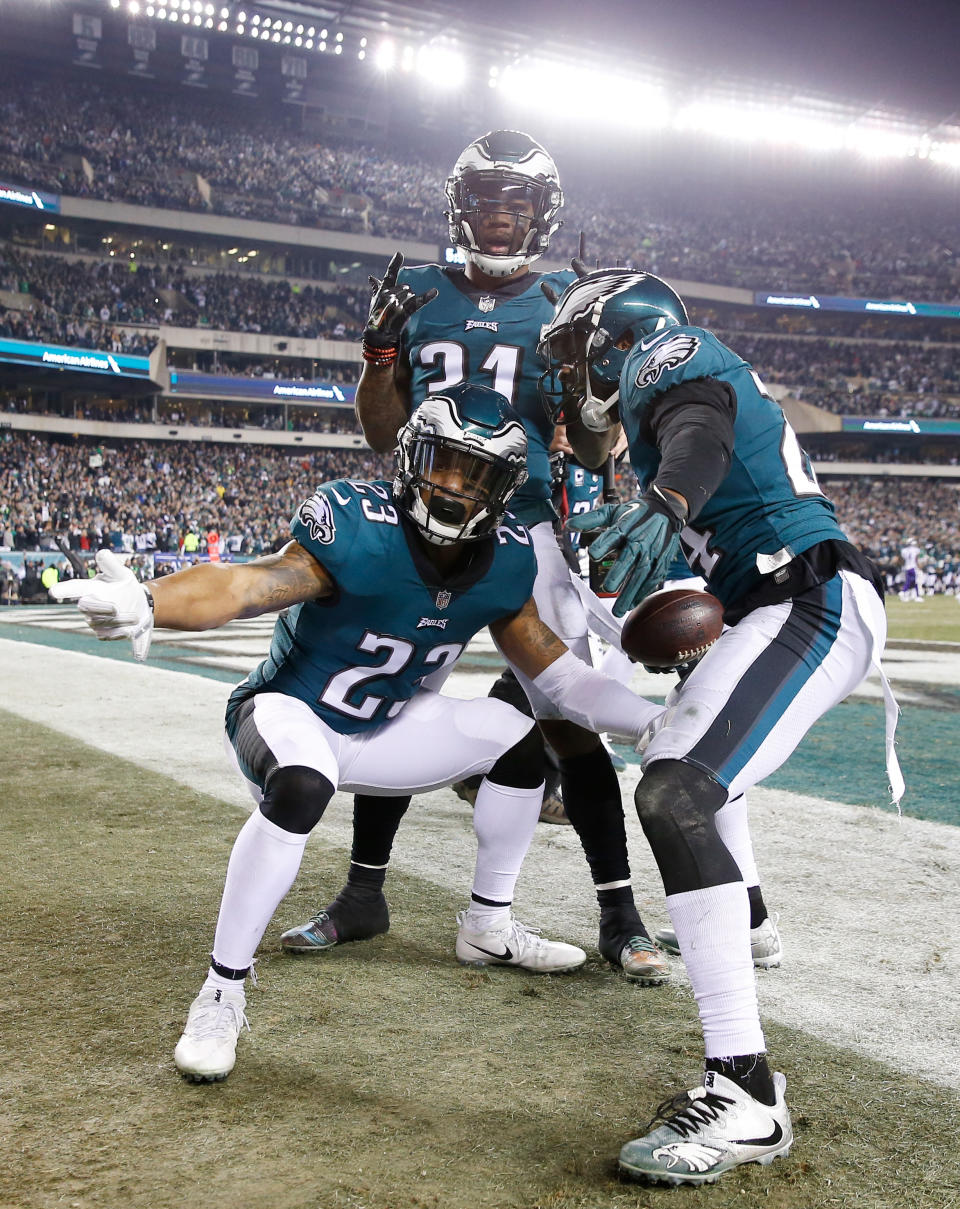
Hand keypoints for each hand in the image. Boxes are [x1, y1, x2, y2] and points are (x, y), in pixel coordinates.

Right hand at [50, 549, 153, 660]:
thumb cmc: (126, 586)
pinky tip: (129, 631)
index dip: (64, 589)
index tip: (53, 591)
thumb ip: (111, 564)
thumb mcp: (121, 574)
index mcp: (91, 589)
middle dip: (100, 608)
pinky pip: (106, 636)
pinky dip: (118, 634)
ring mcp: (94, 621)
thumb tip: (102, 552)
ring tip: (135, 617)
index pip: (75, 588)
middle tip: (116, 608)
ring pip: (100, 623)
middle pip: (86, 607)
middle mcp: (89, 605)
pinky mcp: (103, 633)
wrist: (140, 605)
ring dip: (118, 621)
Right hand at [362, 252, 437, 362]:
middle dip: (406, 294)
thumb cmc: (376, 318)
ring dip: (410, 300)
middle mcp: (388, 295)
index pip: (389, 275)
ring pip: (411, 294)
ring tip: (401, 311)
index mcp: (382, 291)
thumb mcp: (374, 302)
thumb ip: (376, 288)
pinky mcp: (404, 312)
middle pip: (405, 286)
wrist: (378, 336)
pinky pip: (417, 302)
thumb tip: (371, 277)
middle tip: (400, 305)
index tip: (400, 254)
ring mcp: (396, 304)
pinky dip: (427, 297)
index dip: (394, 264)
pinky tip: (435, 292)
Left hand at [568, 488, 684, 616]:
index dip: (603, 544)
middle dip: (619, 573)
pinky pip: (654, 578)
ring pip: (642, 573)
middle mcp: (640, 539)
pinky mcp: (662, 560)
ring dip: (631, 592)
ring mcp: (653, 551)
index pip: (613, 535)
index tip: (593, 553)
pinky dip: (644, 592)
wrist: (666, 509)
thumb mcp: (613, 511)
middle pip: (629, 558)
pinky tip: (634, 603)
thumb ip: (591, 520)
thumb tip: (570, 525)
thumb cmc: (635, 512)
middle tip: (608, 588)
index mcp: (625, 526)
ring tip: (619, 609)